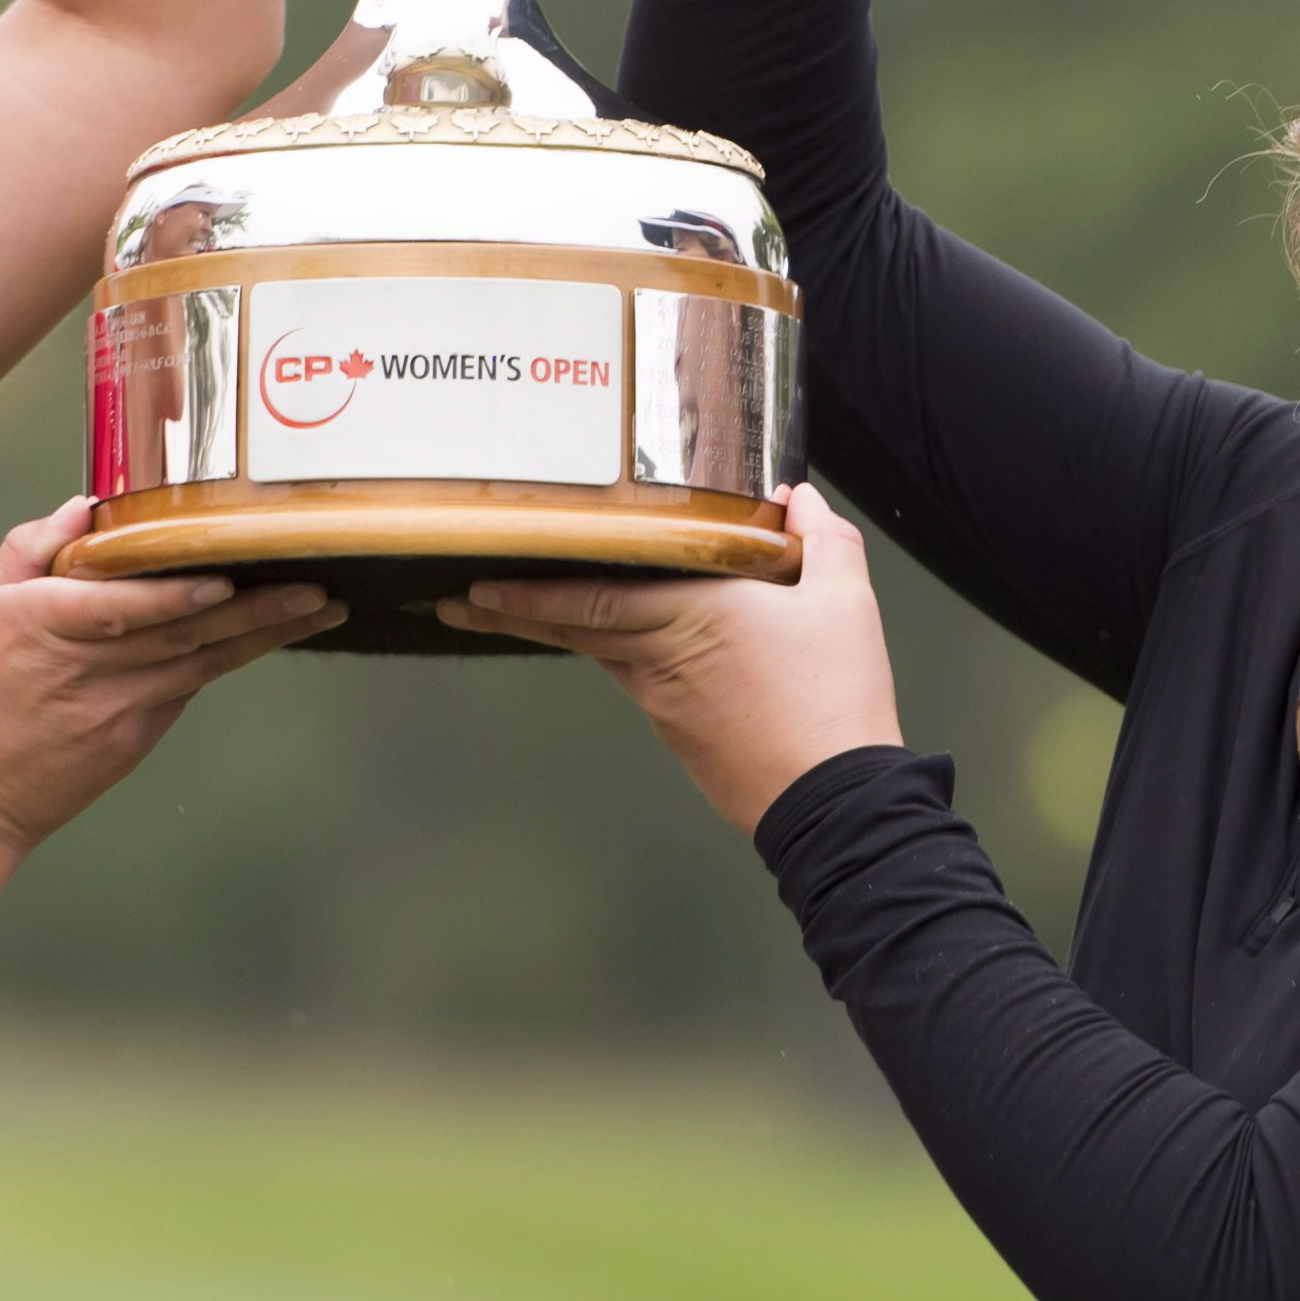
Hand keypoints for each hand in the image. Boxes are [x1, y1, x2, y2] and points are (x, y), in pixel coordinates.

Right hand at [0, 499, 340, 856]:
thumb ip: (29, 551)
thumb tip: (84, 508)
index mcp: (42, 627)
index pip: (122, 609)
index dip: (175, 596)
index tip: (223, 579)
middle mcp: (91, 671)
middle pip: (186, 634)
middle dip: (259, 609)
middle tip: (320, 584)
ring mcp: (120, 712)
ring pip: (205, 661)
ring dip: (267, 633)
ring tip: (322, 605)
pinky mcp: (136, 740)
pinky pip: (189, 686)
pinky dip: (230, 656)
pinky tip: (272, 632)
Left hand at [435, 487, 903, 830]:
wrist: (836, 801)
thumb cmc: (835, 696)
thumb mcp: (844, 600)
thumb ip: (822, 539)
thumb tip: (799, 499)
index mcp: (691, 612)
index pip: (589, 595)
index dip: (527, 589)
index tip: (477, 581)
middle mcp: (660, 657)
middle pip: (570, 627)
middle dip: (507, 611)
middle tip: (455, 600)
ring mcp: (664, 703)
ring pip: (600, 654)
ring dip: (555, 630)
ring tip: (511, 612)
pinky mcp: (680, 736)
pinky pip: (637, 682)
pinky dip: (615, 656)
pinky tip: (622, 646)